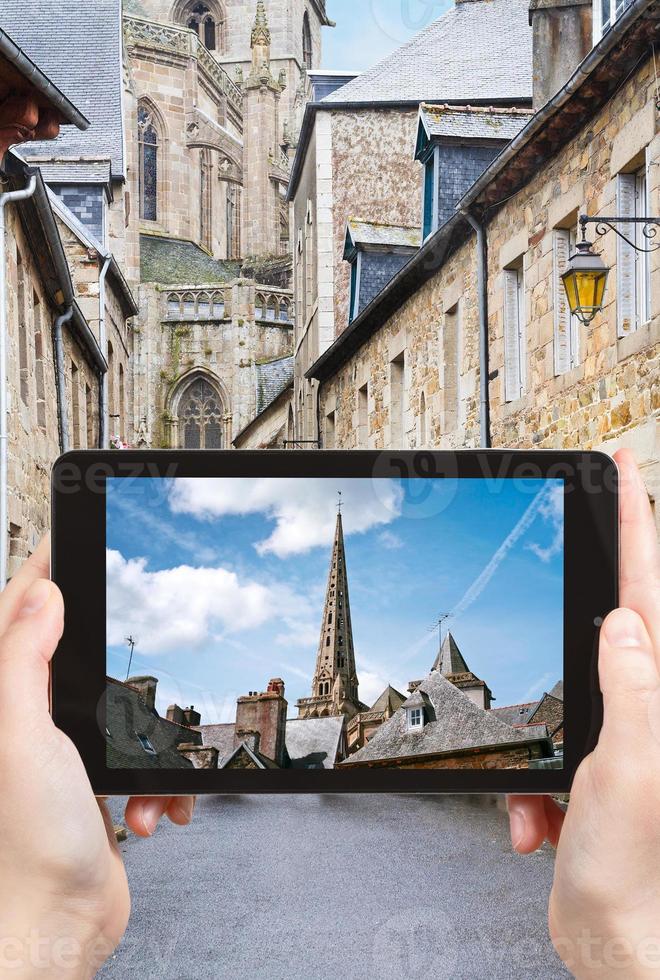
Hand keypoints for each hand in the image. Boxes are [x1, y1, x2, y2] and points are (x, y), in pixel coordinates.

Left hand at [0, 537, 195, 978]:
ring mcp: (66, 756)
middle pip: (78, 657)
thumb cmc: (25, 848)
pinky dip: (159, 783)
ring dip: (149, 741)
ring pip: (124, 712)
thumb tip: (41, 594)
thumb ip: (23, 660)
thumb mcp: (20, 738)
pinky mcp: (98, 786)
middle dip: (118, 664)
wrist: (57, 927)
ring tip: (144, 771)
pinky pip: (143, 760)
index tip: (71, 537)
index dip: (45, 573)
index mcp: (6, 704)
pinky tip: (151, 807)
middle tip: (142, 645)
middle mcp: (29, 724)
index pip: (19, 616)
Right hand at [507, 449, 659, 978]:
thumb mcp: (630, 768)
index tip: (623, 468)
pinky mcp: (590, 766)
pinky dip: (526, 785)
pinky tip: (536, 824)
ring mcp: (618, 735)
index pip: (648, 586)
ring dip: (533, 749)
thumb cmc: (638, 872)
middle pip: (602, 631)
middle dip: (566, 630)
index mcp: (658, 692)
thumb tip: (621, 621)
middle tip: (555, 598)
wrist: (618, 943)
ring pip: (557, 697)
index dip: (636, 521)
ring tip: (540, 803)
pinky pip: (540, 750)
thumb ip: (631, 688)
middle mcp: (645, 705)